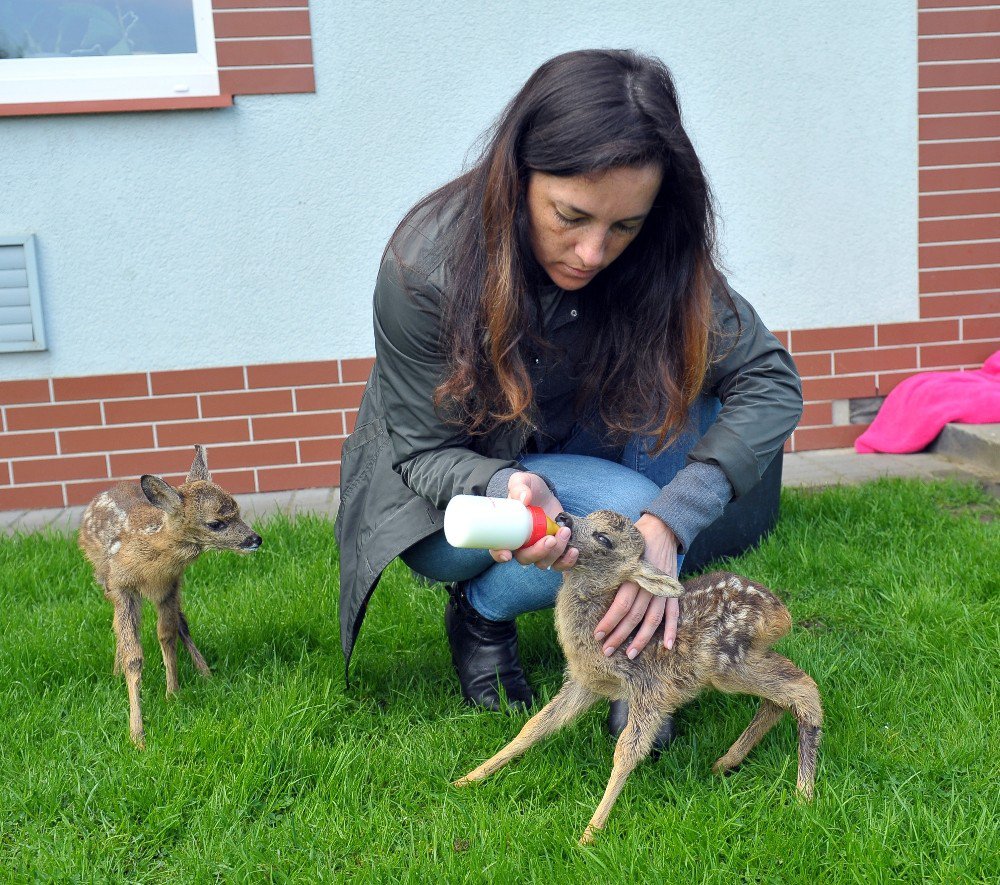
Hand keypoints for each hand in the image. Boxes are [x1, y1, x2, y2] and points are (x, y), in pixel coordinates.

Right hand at [488, 472, 578, 571]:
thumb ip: (519, 487)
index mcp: (507, 532)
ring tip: (565, 531)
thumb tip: (525, 498)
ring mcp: (538, 549)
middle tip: (550, 538)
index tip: (507, 554)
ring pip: (543, 562)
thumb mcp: (521, 482)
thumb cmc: (528, 489)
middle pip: (525, 559)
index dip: (499, 555)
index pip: (497, 549)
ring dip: (555, 552)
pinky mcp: (554, 550)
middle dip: (538, 552)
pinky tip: (573, 550)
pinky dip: (567, 562)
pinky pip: (559, 564)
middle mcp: (521, 545)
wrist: (544, 494)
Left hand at [593, 513, 679, 658]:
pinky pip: (674, 613)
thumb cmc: (632, 540)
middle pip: (634, 616)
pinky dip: (672, 630)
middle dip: (620, 635)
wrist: (662, 529)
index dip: (609, 621)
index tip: (597, 635)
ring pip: (653, 619)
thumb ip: (599, 564)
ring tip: (631, 655)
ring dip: (642, 639)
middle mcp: (648, 584)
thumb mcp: (615, 549)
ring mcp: (663, 589)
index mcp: (632, 574)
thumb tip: (570, 570)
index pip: (621, 604)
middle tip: (607, 651)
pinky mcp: (673, 590)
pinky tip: (667, 646)